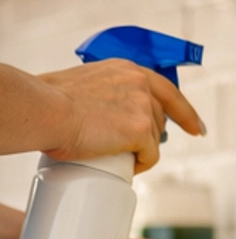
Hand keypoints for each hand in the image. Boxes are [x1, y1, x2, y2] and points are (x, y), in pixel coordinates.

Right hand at [38, 60, 203, 172]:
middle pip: (158, 118)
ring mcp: (141, 106)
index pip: (165, 90)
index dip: (183, 111)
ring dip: (139, 151)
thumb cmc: (47, 103)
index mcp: (125, 70)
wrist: (44, 110)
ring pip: (153, 139)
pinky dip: (140, 165)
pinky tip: (129, 168)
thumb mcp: (80, 87)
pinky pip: (150, 155)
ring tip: (116, 159)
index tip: (194, 127)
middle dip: (148, 137)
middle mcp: (139, 82)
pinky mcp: (139, 130)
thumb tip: (89, 116)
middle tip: (130, 152)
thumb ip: (95, 96)